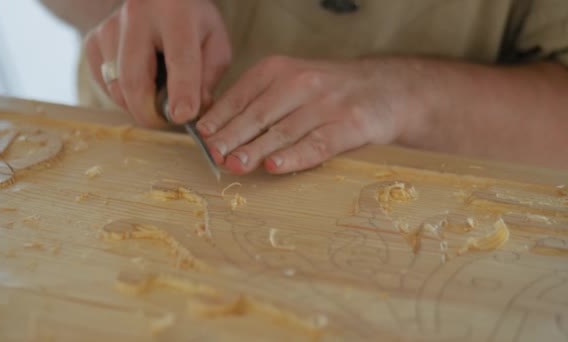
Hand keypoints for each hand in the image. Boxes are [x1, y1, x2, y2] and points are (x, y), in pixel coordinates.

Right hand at [84, 0, 230, 126]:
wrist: (159, 2)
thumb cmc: (192, 25)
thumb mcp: (214, 43)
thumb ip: (208, 77)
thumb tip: (188, 112)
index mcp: (175, 13)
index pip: (179, 58)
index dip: (181, 92)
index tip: (182, 117)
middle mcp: (136, 15)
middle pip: (135, 80)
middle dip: (150, 113)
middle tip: (167, 122)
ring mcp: (109, 28)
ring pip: (117, 87)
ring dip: (138, 105)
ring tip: (158, 95)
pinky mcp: (92, 41)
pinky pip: (105, 85)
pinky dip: (123, 95)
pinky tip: (140, 81)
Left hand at [197, 56, 422, 174]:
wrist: (385, 88)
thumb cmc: (328, 91)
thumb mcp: (291, 82)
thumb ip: (259, 101)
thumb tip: (219, 130)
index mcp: (280, 69)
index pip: (242, 95)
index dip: (220, 117)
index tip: (203, 136)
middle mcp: (301, 83)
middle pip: (258, 114)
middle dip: (232, 136)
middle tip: (213, 155)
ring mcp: (326, 105)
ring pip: (283, 131)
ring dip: (256, 150)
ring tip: (235, 165)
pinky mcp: (348, 126)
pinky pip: (316, 144)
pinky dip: (294, 156)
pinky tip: (274, 166)